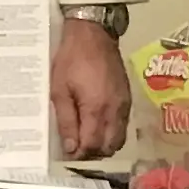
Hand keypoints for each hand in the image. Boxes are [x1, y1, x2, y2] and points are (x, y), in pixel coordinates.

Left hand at [50, 19, 131, 160]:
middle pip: (109, 146)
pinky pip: (123, 125)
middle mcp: (115, 110)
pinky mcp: (128, 98)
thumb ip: (66, 121)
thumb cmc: (71, 59)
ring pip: (119, 138)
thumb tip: (71, 148)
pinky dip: (112, 132)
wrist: (93, 33)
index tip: (68, 153)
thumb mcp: (60, 90)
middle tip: (76, 147)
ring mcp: (124, 104)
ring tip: (86, 138)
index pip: (92, 145)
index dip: (80, 154)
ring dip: (104, 144)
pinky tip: (97, 125)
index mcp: (96, 108)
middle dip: (93, 152)